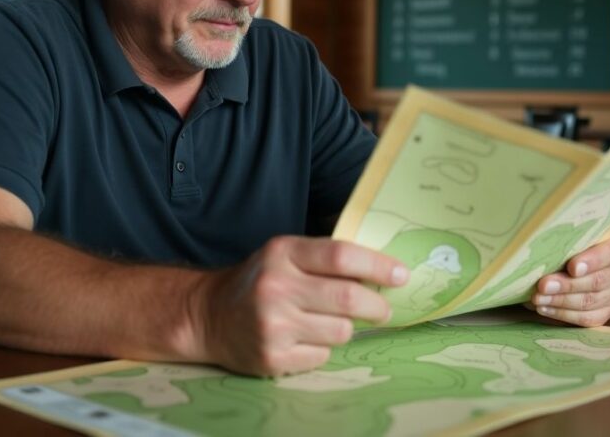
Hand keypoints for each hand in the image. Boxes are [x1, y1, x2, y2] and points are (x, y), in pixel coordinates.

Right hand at [192, 236, 407, 375]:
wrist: (208, 316)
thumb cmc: (259, 281)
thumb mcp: (284, 255)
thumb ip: (325, 259)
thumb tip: (383, 271)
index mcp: (283, 253)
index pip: (341, 255)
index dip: (378, 265)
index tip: (401, 275)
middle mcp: (276, 287)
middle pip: (349, 297)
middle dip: (377, 305)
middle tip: (383, 308)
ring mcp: (273, 325)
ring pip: (341, 331)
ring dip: (346, 328)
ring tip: (329, 321)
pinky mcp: (272, 357)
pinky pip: (322, 355)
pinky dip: (322, 348)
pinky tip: (304, 338)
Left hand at [531, 233, 609, 326]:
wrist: (581, 259)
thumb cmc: (573, 243)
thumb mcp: (575, 236)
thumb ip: (568, 243)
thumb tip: (542, 256)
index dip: (591, 261)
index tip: (572, 267)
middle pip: (597, 281)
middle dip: (567, 285)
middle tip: (543, 285)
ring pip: (590, 302)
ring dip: (560, 301)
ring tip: (538, 299)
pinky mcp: (608, 311)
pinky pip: (587, 318)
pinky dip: (564, 314)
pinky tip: (545, 309)